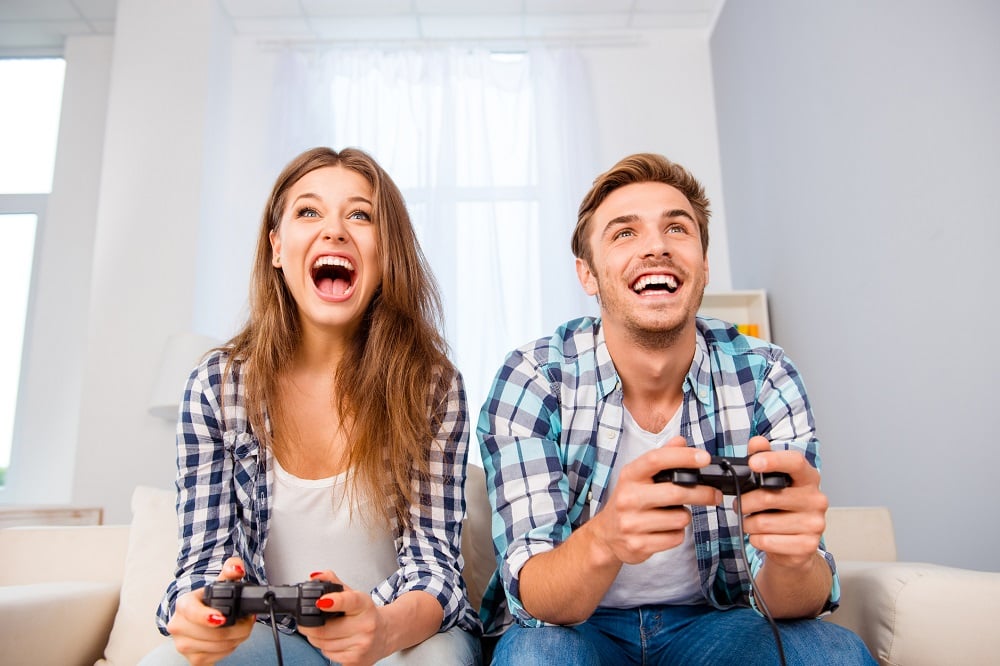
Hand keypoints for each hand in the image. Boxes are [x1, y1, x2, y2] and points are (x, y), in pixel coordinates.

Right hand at [166, 557, 254, 665]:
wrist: (195, 617)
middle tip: (247, 621)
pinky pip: (217, 657)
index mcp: (183, 604)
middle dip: (238, 628)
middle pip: (212, 634)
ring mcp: (183, 645)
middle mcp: (178, 626)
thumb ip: (232, 568)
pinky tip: (230, 639)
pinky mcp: (192, 659)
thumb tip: (237, 568)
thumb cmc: (208, 600)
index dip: (206, 616)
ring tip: (240, 628)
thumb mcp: (220, 581)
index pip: (191, 612)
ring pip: (218, 647)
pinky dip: (230, 649)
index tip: (221, 618)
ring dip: (236, 639)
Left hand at [297, 571, 388, 665]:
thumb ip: (332, 583)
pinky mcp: (356, 661)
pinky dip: (325, 648)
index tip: (321, 601)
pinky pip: (328, 655)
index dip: (334, 601)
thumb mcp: (353, 594)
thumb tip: (315, 577)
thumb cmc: (366, 614)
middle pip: (324, 629)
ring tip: (325, 630)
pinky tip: (334, 641)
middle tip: (307, 621)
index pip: (349, 601)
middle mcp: (366, 625)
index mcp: (364, 605)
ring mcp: (362, 645)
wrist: (386, 633)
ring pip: (322, 644)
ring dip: (316, 638)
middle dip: (309, 626)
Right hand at [589, 436, 721, 565]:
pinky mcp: (638, 544)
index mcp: (629, 476)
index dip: (683, 456)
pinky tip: (666, 530)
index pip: (656, 459)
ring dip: (685, 516)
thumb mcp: (639, 476)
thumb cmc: (629, 501)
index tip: (704, 458)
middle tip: (714, 494)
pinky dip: (678, 534)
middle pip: (676, 493)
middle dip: (702, 493)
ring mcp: (631, 523)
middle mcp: (628, 498)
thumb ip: (661, 457)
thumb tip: (681, 441)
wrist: (607, 535)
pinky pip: (675, 538)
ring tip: (675, 514)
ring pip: (680, 518)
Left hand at [739, 436, 827, 568]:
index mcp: (808, 478)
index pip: (795, 462)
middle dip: (744, 502)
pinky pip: (766, 541)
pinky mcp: (808, 546)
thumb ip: (763, 458)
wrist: (795, 547)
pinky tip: (762, 536)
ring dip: (748, 524)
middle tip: (739, 504)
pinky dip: (756, 539)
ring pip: (763, 522)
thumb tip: (756, 442)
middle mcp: (816, 499)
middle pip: (768, 497)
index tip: (753, 463)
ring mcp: (815, 524)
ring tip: (753, 522)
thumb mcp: (772, 481)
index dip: (773, 460)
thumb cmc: (781, 509)